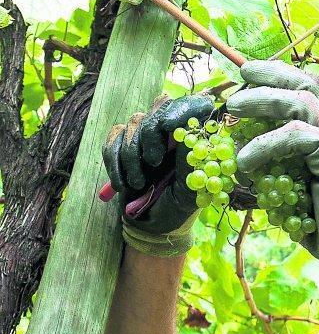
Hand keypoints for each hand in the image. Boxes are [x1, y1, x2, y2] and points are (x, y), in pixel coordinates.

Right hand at [103, 94, 213, 256]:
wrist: (151, 226)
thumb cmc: (177, 208)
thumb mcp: (191, 191)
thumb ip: (191, 162)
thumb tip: (191, 131)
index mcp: (190, 139)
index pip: (189, 106)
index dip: (180, 108)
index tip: (169, 126)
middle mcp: (168, 132)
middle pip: (156, 109)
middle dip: (151, 136)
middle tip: (154, 164)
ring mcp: (143, 137)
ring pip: (131, 126)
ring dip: (132, 159)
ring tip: (140, 185)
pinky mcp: (121, 147)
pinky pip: (112, 143)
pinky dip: (114, 164)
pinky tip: (122, 185)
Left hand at [227, 60, 318, 308]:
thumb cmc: (318, 221)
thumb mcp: (289, 184)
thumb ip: (274, 162)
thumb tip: (237, 150)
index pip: (310, 88)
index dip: (280, 74)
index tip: (248, 73)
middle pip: (306, 84)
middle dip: (271, 75)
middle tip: (240, 77)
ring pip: (300, 102)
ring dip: (262, 100)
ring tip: (233, 108)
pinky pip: (296, 136)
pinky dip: (265, 143)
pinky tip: (244, 159)